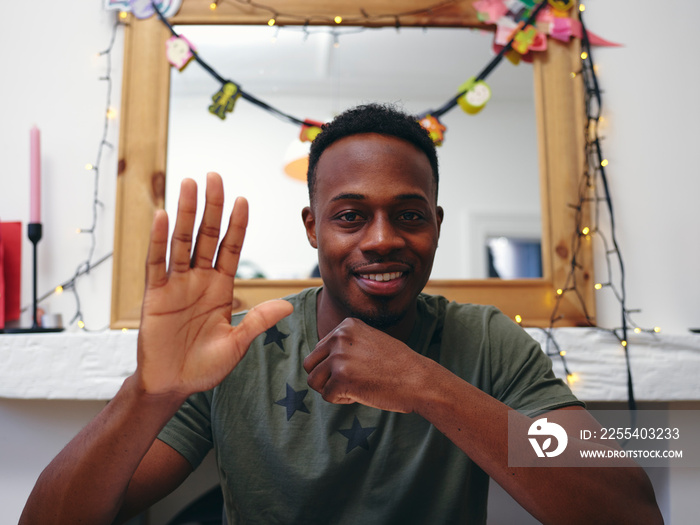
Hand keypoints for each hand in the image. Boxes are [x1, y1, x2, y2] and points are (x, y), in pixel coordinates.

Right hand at [136, 172, 292, 397]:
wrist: (173, 385)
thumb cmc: (205, 366)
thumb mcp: (236, 343)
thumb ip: (257, 321)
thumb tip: (287, 303)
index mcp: (221, 288)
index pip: (231, 249)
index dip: (236, 225)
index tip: (243, 200)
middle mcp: (199, 280)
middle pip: (207, 236)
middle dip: (212, 207)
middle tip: (215, 176)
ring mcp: (176, 285)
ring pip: (182, 242)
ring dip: (186, 213)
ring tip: (189, 184)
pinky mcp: (155, 295)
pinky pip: (156, 263)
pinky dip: (158, 241)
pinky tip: (162, 216)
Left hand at [303, 318, 429, 412]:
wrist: (419, 380)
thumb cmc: (397, 365)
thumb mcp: (370, 341)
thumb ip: (345, 344)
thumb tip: (317, 360)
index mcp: (346, 325)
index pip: (320, 349)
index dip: (334, 366)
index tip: (357, 368)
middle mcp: (340, 337)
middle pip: (310, 364)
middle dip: (325, 378)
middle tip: (348, 383)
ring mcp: (339, 357)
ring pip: (313, 381)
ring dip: (331, 389)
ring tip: (354, 387)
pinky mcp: (341, 378)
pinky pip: (327, 396)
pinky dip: (342, 400)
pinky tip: (362, 393)